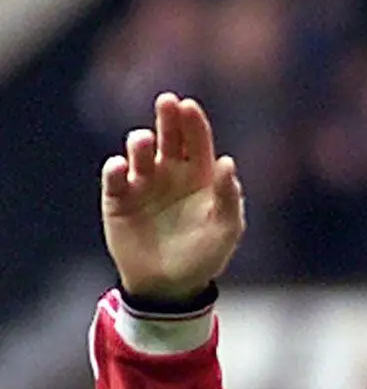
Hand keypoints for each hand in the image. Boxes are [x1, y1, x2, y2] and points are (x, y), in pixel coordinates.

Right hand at [101, 93, 244, 300]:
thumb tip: (227, 162)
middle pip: (168, 137)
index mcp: (199, 177)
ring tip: (145, 142)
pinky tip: (122, 167)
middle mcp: (170, 173)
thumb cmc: (204, 256)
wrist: (171, 286)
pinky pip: (115, 178)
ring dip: (141, 143)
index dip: (193, 123)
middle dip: (167, 118)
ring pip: (139, 153)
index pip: (196, 142)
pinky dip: (116, 169)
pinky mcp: (118, 199)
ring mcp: (143, 184)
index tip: (189, 106)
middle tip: (167, 102)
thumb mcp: (226, 230)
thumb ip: (228, 197)